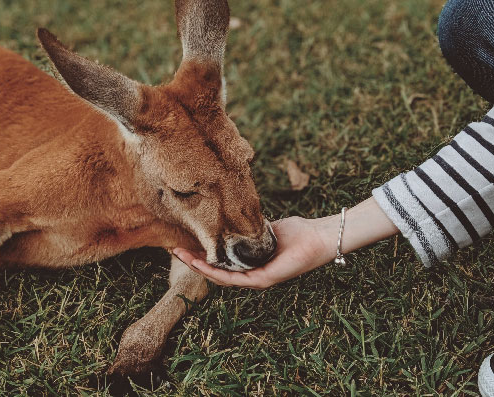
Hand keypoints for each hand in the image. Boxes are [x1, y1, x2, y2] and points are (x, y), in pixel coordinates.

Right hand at [173, 197, 398, 288]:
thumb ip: (249, 226)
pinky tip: (202, 265)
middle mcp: (251, 273)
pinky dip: (216, 273)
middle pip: (216, 271)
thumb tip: (231, 213)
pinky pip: (235, 279)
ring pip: (221, 277)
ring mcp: (256, 278)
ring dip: (199, 268)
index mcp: (251, 261)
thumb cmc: (297, 231)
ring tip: (182, 257)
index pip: (221, 261)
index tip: (185, 243)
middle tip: (175, 250)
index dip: (201, 254)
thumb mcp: (265, 226)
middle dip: (194, 261)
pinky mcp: (263, 280)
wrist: (318, 237)